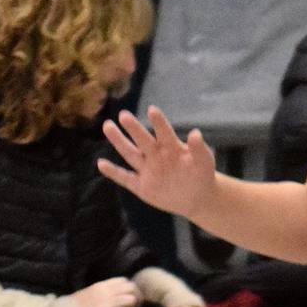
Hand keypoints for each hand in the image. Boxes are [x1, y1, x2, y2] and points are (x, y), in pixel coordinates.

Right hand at [70, 277, 141, 306]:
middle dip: (135, 297)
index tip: (126, 298)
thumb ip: (98, 293)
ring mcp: (105, 303)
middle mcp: (105, 292)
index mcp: (101, 285)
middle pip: (131, 288)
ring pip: (130, 299)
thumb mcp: (86, 294)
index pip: (123, 281)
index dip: (128, 290)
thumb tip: (107, 296)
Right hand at [98, 107, 216, 218]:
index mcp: (171, 146)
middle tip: (123, 115)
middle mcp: (156, 154)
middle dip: (134, 128)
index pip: (163, 132)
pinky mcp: (141, 186)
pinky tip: (101, 164)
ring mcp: (147, 169)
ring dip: (119, 141)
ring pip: (130, 153)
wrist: (195, 196)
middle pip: (142, 140)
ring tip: (108, 126)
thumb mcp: (204, 161)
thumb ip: (199, 148)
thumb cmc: (201, 174)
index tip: (152, 110)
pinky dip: (114, 172)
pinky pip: (125, 178)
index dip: (159, 122)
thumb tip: (195, 133)